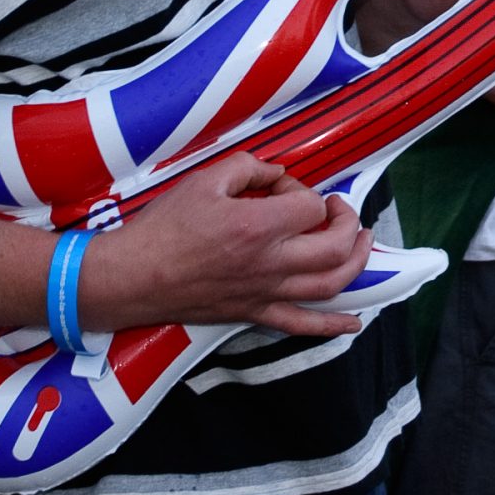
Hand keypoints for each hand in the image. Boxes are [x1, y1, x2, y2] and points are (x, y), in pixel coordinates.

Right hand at [96, 153, 372, 337]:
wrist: (132, 276)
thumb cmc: (164, 227)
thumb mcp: (205, 180)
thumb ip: (249, 168)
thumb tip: (278, 174)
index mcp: (258, 225)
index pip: (310, 206)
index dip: (304, 191)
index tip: (282, 187)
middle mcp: (270, 262)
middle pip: (335, 247)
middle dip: (348, 224)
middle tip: (340, 210)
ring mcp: (265, 292)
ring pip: (330, 285)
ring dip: (356, 264)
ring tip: (362, 244)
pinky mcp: (254, 313)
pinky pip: (303, 325)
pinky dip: (333, 326)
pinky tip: (354, 321)